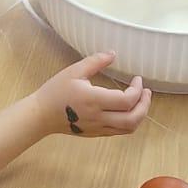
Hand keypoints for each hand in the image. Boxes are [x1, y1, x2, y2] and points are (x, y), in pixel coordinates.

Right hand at [34, 53, 151, 136]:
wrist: (41, 115)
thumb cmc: (55, 91)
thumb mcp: (74, 71)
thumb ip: (95, 61)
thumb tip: (113, 54)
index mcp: (94, 100)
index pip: (126, 100)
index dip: (138, 89)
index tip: (137, 79)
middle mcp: (98, 117)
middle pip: (133, 118)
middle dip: (145, 105)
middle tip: (146, 92)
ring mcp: (98, 128)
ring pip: (128, 128)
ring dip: (140, 115)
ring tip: (141, 101)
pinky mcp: (96, 133)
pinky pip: (119, 131)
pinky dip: (130, 121)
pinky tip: (128, 110)